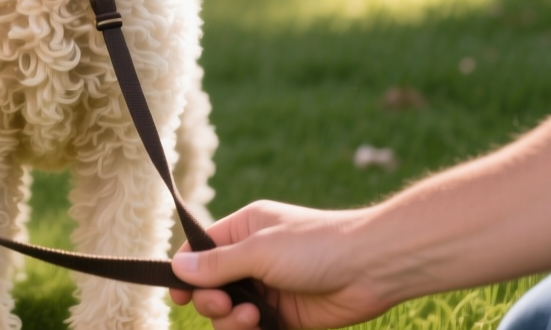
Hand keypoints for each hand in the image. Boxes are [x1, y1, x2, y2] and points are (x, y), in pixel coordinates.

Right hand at [167, 201, 393, 329]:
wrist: (371, 268)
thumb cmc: (315, 246)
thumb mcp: (259, 250)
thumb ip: (217, 264)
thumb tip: (178, 268)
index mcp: (244, 231)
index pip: (201, 251)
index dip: (186, 272)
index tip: (179, 296)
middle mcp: (253, 259)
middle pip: (211, 287)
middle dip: (211, 300)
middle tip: (223, 305)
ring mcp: (270, 289)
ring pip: (231, 313)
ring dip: (232, 320)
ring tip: (253, 317)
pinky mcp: (286, 317)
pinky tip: (262, 326)